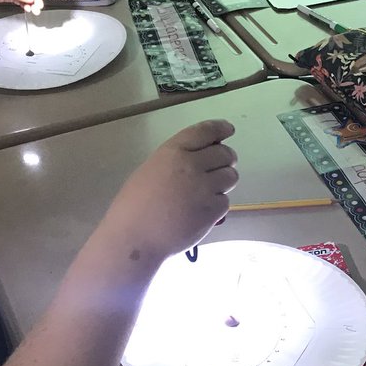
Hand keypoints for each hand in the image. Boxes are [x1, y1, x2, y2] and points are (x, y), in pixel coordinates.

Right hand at [99, 120, 237, 261]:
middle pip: (225, 154)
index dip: (220, 128)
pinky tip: (202, 212)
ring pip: (231, 176)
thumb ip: (176, 161)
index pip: (205, 131)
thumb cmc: (134, 206)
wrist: (135, 237)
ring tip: (208, 192)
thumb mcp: (151, 170)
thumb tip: (200, 158)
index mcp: (173, 152)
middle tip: (219, 168)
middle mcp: (192, 165)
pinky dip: (218, 206)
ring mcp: (205, 188)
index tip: (228, 129)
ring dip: (224, 182)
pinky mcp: (213, 210)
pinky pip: (225, 201)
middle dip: (226, 159)